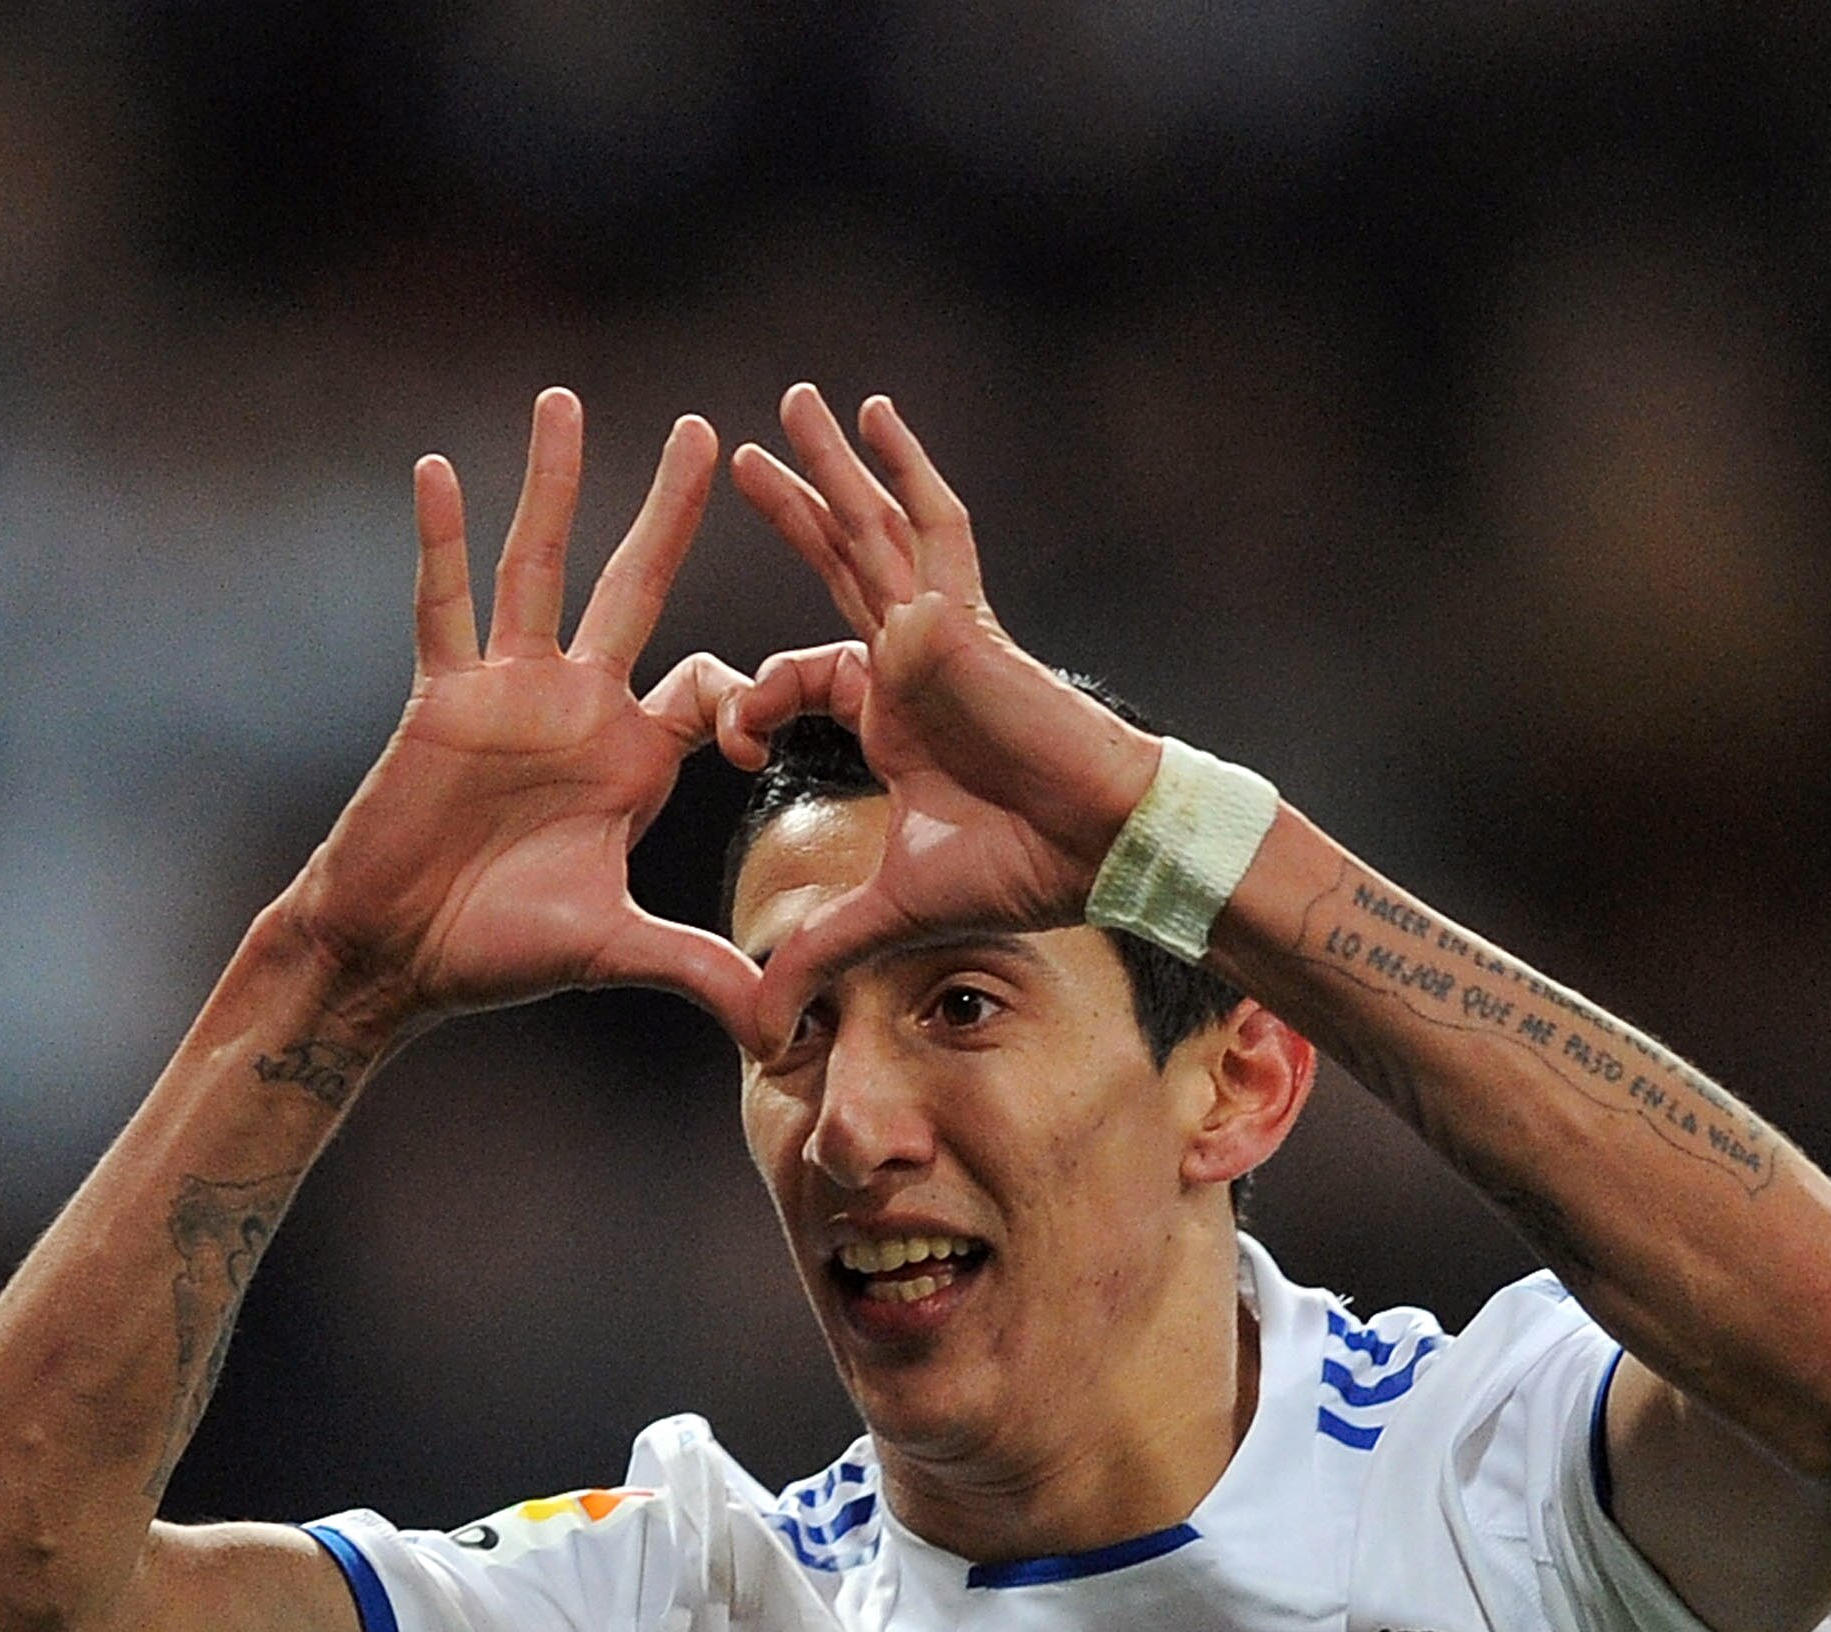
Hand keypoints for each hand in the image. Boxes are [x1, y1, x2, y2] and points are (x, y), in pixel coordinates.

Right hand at [285, 389, 760, 1033]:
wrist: (398, 956)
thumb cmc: (499, 952)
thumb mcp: (618, 953)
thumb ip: (700, 971)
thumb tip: (780, 1028)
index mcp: (633, 761)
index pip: (709, 689)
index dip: (747, 690)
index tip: (769, 711)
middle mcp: (578, 710)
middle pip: (635, 587)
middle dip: (668, 512)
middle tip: (703, 431)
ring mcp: (507, 694)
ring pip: (537, 567)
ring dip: (553, 486)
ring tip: (566, 399)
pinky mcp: (441, 699)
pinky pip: (440, 606)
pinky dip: (438, 540)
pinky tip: (440, 467)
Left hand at [726, 388, 1160, 1024]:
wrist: (1101, 846)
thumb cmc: (1018, 869)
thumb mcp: (886, 912)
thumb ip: (821, 952)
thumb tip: (767, 1029)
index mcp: (892, 716)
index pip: (805, 677)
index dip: (753, 698)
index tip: (728, 736)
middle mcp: (912, 661)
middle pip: (839, 569)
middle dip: (793, 513)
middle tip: (736, 460)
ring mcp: (938, 631)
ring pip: (873, 531)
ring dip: (831, 469)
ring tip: (794, 403)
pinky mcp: (961, 621)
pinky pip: (927, 528)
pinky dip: (900, 472)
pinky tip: (872, 417)